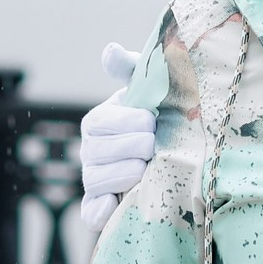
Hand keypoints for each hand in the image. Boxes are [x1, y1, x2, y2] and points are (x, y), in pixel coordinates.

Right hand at [76, 42, 154, 230]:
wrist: (173, 154)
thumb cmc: (159, 116)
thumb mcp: (148, 89)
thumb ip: (130, 68)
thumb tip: (109, 50)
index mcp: (97, 121)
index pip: (105, 121)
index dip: (132, 122)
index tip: (154, 122)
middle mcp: (89, 151)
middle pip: (104, 152)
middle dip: (137, 148)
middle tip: (157, 147)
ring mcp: (92, 180)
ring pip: (102, 179)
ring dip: (130, 175)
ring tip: (151, 169)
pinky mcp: (98, 208)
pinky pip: (91, 213)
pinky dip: (100, 211)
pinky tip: (115, 207)